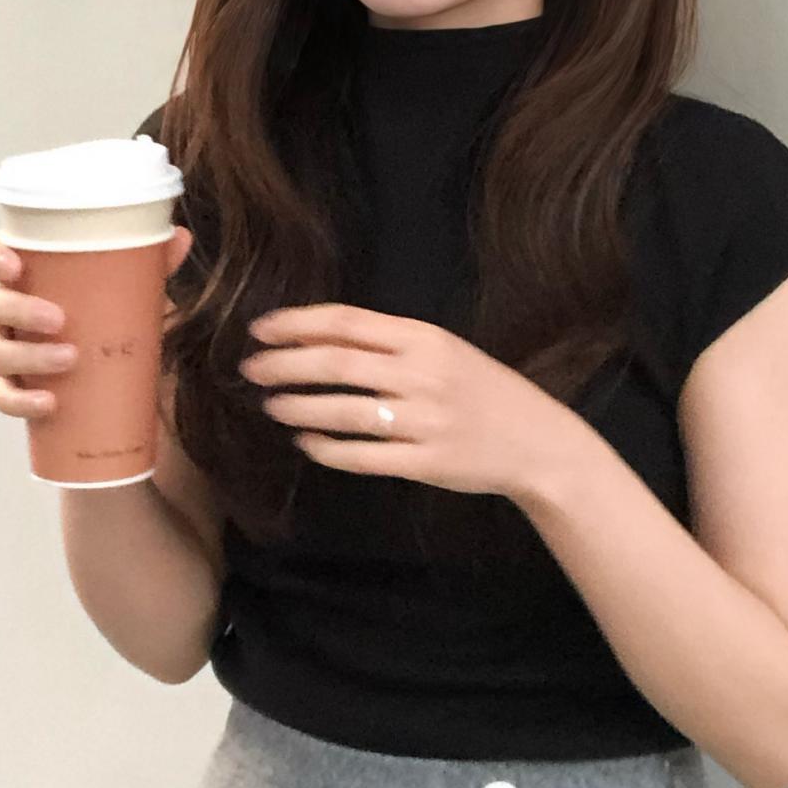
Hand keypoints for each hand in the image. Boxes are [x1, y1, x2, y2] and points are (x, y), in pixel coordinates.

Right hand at [0, 226, 192, 421]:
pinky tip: (48, 402)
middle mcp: (6, 312)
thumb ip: (152, 264)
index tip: (14, 265)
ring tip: (69, 359)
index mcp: (25, 277)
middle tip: (58, 319)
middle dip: (18, 310)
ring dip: (29, 356)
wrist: (116, 381)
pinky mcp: (15, 391)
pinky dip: (21, 401)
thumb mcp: (132, 291)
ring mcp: (6, 352)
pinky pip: (4, 397)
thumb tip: (181, 237)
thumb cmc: (109, 319)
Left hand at [239, 302, 572, 504]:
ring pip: (344, 411)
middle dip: (285, 365)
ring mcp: (425, 422)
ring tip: (272, 405)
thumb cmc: (483, 390)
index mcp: (425, 339)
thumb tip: (316, 336)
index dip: (297, 325)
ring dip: (299, 407)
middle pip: (337, 364)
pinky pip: (362, 457)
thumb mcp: (445, 351)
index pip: (347, 323)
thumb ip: (390, 344)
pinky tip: (306, 442)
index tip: (260, 330)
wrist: (537, 442)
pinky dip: (327, 448)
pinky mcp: (426, 464)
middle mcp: (424, 375)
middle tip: (250, 369)